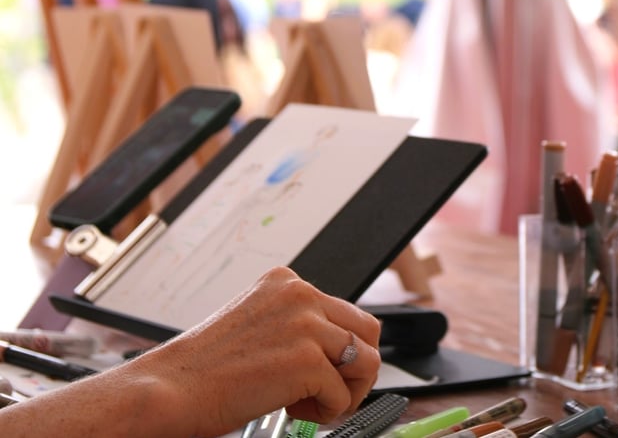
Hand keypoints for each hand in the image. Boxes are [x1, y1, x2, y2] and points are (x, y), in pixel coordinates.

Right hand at [134, 265, 381, 435]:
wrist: (172, 388)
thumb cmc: (205, 367)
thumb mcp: (257, 323)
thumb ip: (294, 323)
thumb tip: (335, 348)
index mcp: (286, 281)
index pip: (343, 311)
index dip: (337, 350)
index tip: (320, 370)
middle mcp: (300, 293)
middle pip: (367, 329)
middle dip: (356, 367)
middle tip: (332, 392)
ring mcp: (306, 323)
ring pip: (367, 360)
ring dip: (346, 391)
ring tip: (314, 404)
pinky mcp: (307, 358)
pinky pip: (342, 394)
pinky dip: (326, 413)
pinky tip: (294, 410)